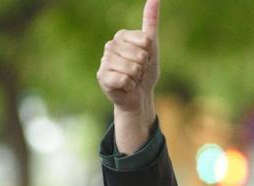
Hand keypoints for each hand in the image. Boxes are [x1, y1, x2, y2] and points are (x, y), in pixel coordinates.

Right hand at [98, 0, 159, 153]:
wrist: (139, 96)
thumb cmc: (145, 71)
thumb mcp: (151, 45)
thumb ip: (151, 20)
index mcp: (121, 36)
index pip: (146, 41)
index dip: (150, 54)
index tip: (144, 60)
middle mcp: (110, 46)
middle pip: (140, 55)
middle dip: (143, 68)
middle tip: (138, 73)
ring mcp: (104, 61)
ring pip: (132, 68)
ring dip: (137, 78)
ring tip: (132, 79)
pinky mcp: (102, 77)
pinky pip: (124, 79)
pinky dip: (130, 86)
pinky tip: (125, 87)